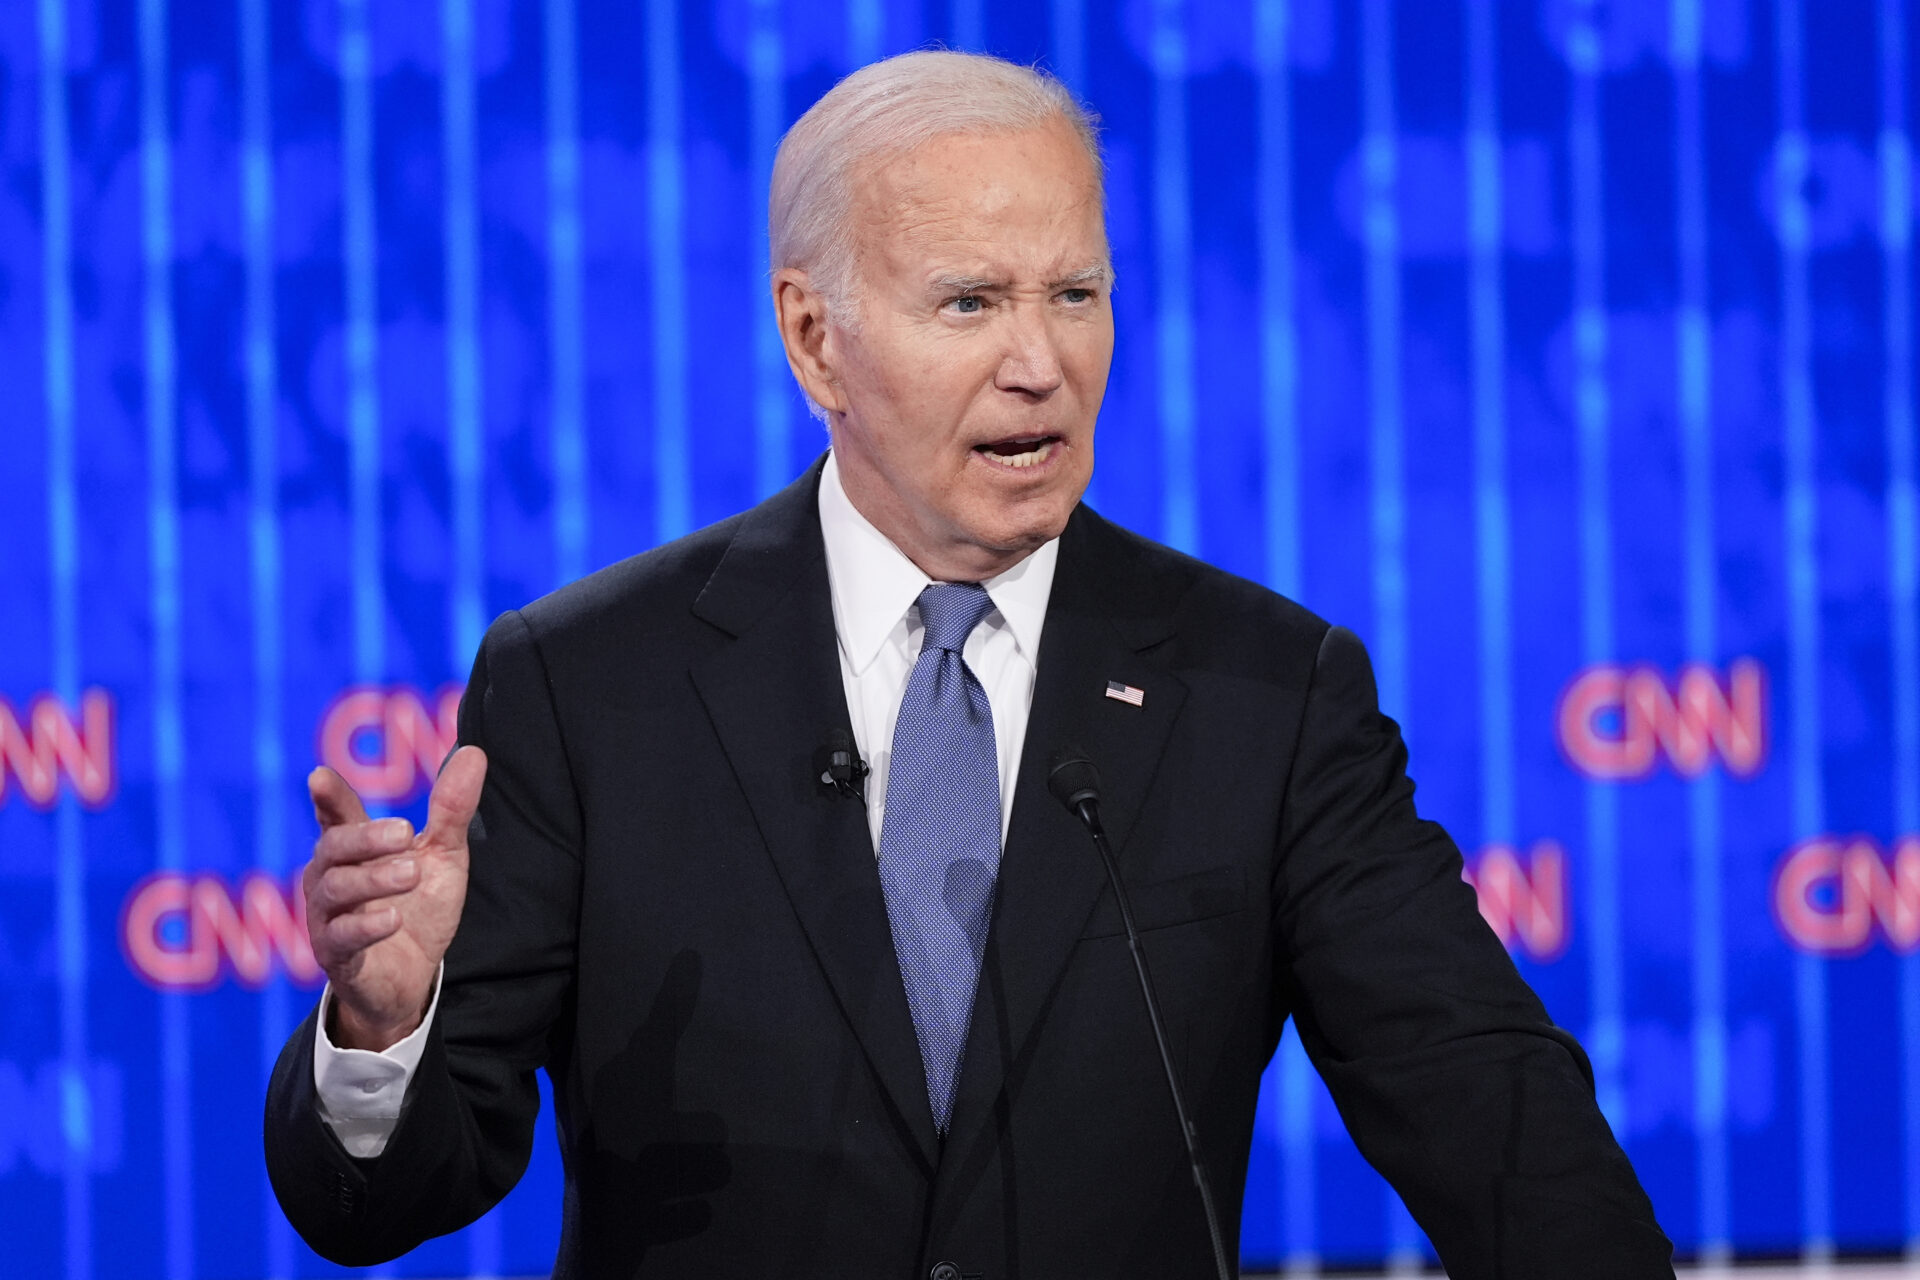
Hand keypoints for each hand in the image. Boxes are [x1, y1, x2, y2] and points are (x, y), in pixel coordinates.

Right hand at [302, 746, 487, 1050]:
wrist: (414, 979)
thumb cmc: (418, 909)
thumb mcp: (443, 856)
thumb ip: (451, 810)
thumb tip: (474, 752)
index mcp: (354, 850)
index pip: (336, 816)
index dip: (329, 797)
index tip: (320, 778)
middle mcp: (331, 878)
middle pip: (333, 847)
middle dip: (365, 837)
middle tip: (406, 832)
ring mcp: (328, 917)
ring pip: (335, 889)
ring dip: (373, 878)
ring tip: (412, 872)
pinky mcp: (336, 955)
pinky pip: (339, 937)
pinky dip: (365, 926)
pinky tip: (392, 919)